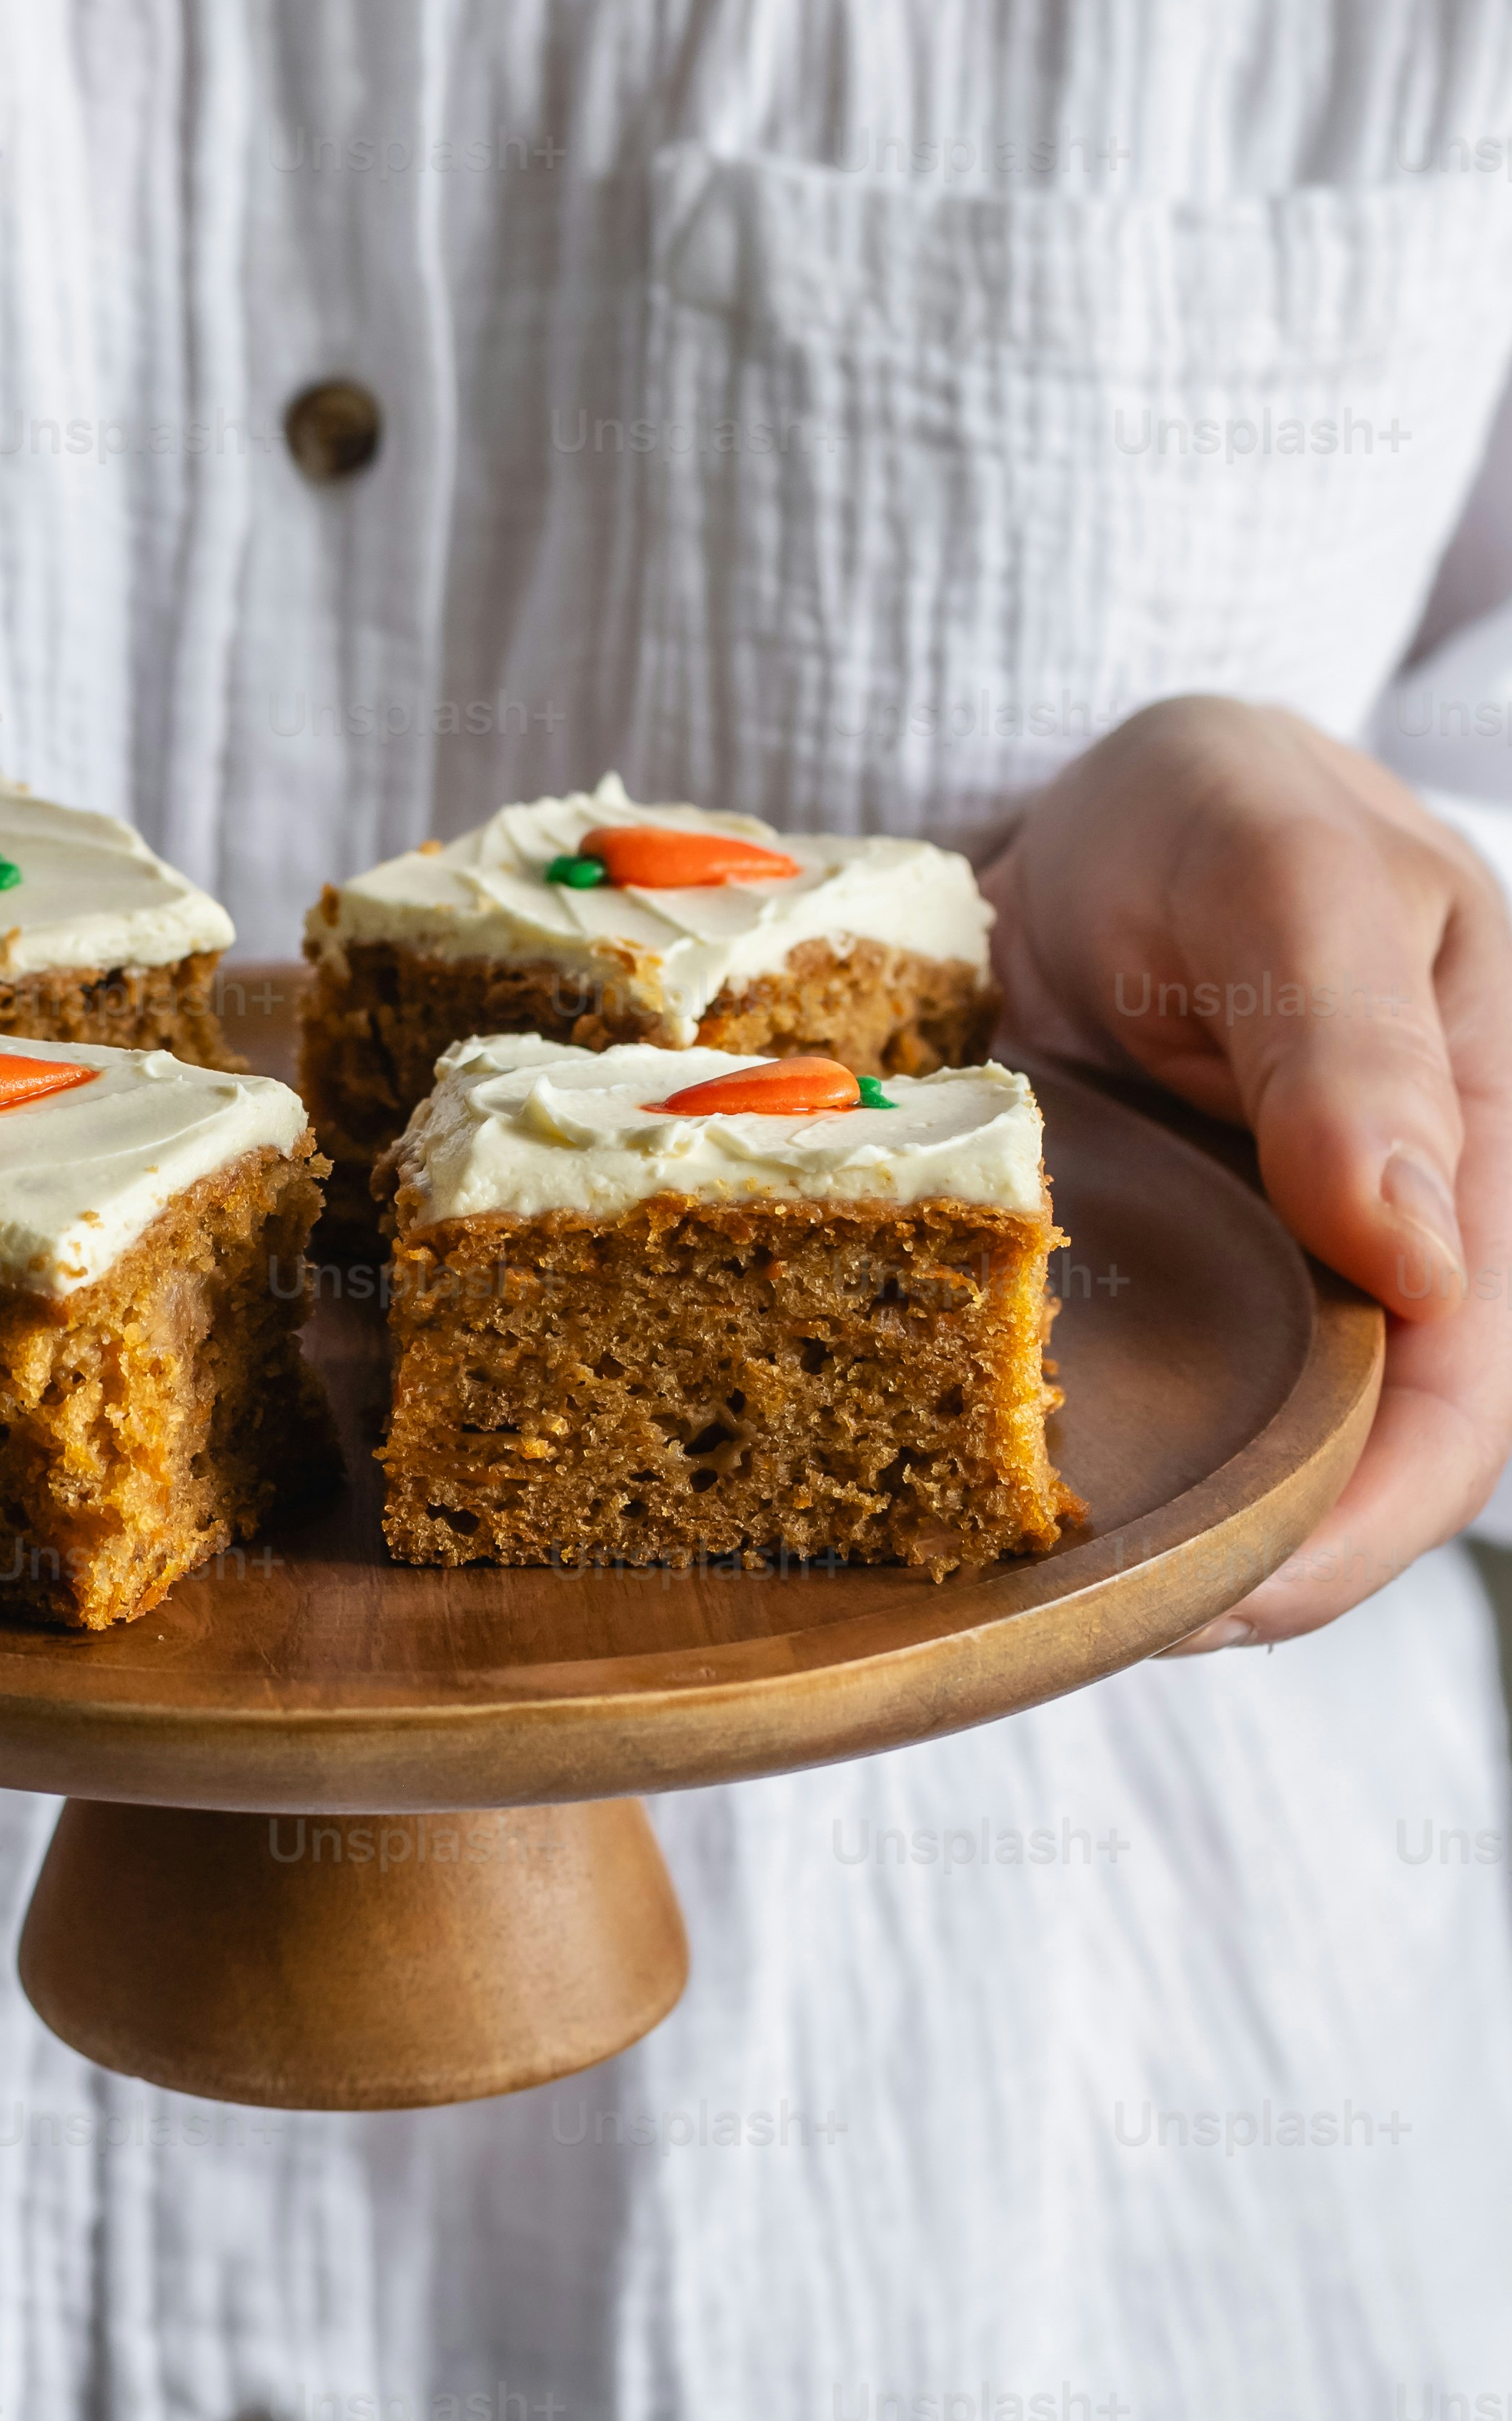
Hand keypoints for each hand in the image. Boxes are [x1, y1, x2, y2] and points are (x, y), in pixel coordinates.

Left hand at [983, 696, 1511, 1647]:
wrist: (1099, 798)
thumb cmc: (1218, 806)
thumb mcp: (1282, 874)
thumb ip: (1349, 1044)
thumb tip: (1415, 1251)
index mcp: (1478, 1165)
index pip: (1459, 1404)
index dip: (1357, 1523)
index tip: (1222, 1597)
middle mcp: (1383, 1254)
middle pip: (1348, 1464)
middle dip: (1234, 1562)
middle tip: (1076, 1622)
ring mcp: (1265, 1281)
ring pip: (1231, 1455)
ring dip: (1141, 1532)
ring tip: (1012, 1592)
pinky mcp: (1150, 1287)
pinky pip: (1123, 1404)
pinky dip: (1054, 1453)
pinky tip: (960, 1492)